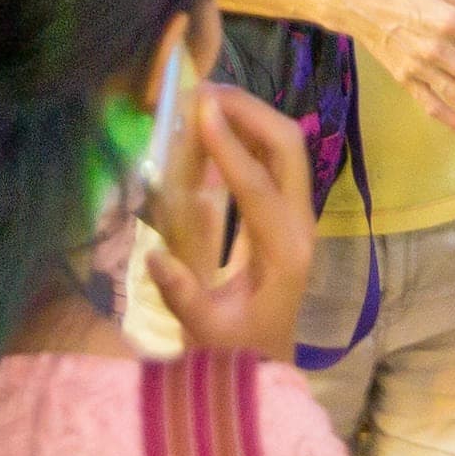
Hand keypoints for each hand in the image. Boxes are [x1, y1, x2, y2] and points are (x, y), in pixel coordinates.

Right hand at [136, 83, 324, 365]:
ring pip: (287, 147)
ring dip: (251, 116)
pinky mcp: (288, 213)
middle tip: (203, 92)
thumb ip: (183, 296)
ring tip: (205, 99)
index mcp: (285, 254)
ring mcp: (299, 216)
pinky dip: (249, 134)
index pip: (259, 189)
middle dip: (250, 112)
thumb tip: (153, 254)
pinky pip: (275, 160)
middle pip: (289, 148)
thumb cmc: (237, 350)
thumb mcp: (207, 333)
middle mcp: (301, 227)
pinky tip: (215, 127)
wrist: (269, 363)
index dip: (231, 148)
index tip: (202, 110)